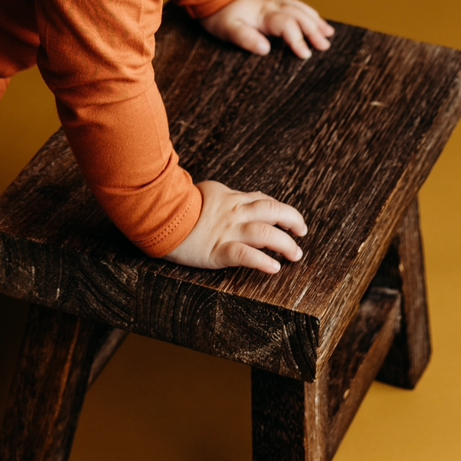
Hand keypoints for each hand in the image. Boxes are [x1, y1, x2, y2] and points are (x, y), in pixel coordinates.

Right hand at [165, 179, 307, 274]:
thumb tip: (234, 199)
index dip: (283, 211)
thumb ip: (223, 198)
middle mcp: (235, 213)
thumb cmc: (177, 205)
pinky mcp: (217, 250)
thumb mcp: (205, 193)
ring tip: (295, 254)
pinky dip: (262, 261)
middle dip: (293, 222)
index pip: (265, 201)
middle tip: (302, 234)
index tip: (292, 220)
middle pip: (274, 212)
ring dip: (286, 244)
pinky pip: (245, 255)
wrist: (158, 215)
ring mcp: (228, 231)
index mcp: (232, 199)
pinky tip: (273, 267)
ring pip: (266, 233)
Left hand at [199, 0, 333, 60]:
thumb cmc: (219, 15)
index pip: (287, 25)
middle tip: (325, 47)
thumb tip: (265, 49)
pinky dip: (308, 11)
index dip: (298, 39)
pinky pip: (295, 3)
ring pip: (300, 7)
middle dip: (314, 31)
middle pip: (299, 15)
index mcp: (263, 12)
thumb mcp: (227, 30)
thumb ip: (245, 38)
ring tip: (328, 33)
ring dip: (315, 20)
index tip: (306, 54)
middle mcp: (272, 3)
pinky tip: (315, 18)